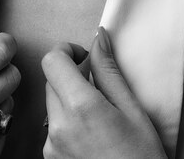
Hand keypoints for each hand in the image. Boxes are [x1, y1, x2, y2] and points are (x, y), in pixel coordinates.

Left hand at [41, 27, 166, 158]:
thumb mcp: (132, 110)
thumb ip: (109, 70)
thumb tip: (99, 38)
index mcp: (80, 108)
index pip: (52, 60)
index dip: (66, 51)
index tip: (83, 56)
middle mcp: (58, 127)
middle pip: (50, 80)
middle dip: (70, 75)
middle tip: (96, 85)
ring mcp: (51, 146)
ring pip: (51, 103)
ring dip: (68, 99)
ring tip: (97, 114)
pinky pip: (52, 127)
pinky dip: (66, 121)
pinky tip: (91, 133)